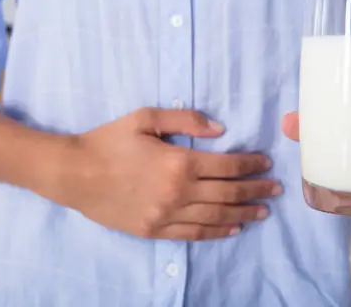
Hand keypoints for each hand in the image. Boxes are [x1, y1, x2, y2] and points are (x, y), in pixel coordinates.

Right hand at [52, 108, 279, 240]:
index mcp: (178, 161)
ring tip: (263, 212)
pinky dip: (216, 231)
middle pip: (228, 193)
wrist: (74, 173)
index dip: (251, 165)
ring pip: (215, 216)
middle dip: (256, 190)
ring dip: (243, 213)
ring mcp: (166, 215)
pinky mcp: (155, 230)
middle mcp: (177, 192)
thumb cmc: (108, 141)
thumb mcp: (145, 118)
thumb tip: (220, 129)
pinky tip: (231, 229)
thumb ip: (185, 119)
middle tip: (276, 190)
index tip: (266, 163)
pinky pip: (193, 233)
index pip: (227, 166)